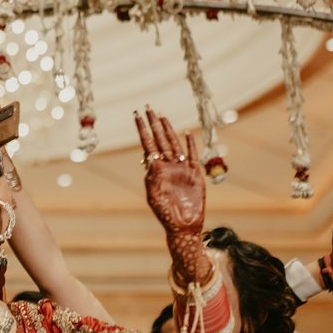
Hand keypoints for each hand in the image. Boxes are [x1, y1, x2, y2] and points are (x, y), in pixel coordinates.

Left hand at [136, 109, 208, 280]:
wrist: (184, 225)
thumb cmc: (165, 214)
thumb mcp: (154, 197)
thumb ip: (152, 179)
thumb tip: (151, 161)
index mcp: (156, 170)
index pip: (148, 144)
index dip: (143, 130)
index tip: (136, 116)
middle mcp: (168, 166)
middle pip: (160, 140)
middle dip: (154, 124)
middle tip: (148, 107)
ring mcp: (181, 168)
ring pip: (174, 144)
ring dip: (168, 130)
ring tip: (162, 116)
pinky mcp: (195, 173)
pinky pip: (192, 155)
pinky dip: (189, 144)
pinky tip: (186, 133)